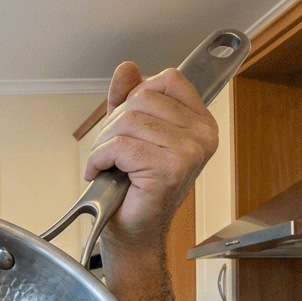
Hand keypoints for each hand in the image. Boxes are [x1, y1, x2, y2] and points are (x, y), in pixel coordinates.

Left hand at [84, 61, 217, 253]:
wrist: (133, 232)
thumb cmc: (134, 189)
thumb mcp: (131, 133)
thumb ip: (128, 98)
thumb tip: (127, 68)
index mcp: (201, 122)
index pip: (168, 79)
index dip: (136, 96)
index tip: (128, 124)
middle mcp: (202, 135)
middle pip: (143, 98)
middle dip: (114, 123)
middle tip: (112, 151)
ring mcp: (189, 152)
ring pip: (128, 121)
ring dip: (104, 144)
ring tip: (108, 164)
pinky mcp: (168, 168)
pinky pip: (120, 146)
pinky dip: (99, 159)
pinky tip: (100, 173)